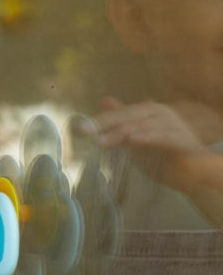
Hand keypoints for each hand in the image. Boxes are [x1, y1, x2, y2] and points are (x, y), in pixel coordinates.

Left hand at [95, 97, 212, 190]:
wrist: (193, 175)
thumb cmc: (162, 157)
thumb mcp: (136, 141)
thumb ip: (122, 124)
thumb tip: (105, 99)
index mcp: (150, 111)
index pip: (121, 114)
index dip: (100, 121)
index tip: (80, 129)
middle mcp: (162, 113)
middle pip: (128, 117)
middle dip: (104, 124)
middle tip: (84, 132)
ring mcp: (174, 125)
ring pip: (141, 127)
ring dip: (119, 134)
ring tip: (100, 142)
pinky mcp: (183, 140)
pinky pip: (162, 137)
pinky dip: (147, 138)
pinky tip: (133, 140)